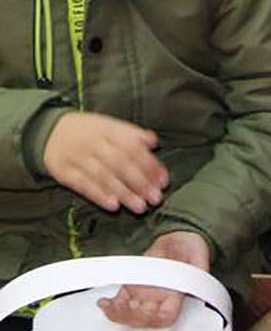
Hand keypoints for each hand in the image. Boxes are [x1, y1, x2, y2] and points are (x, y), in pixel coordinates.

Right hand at [42, 111, 168, 213]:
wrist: (47, 130)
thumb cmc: (88, 131)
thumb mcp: (109, 124)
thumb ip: (132, 134)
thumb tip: (154, 142)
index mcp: (108, 130)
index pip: (132, 147)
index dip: (149, 165)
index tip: (163, 180)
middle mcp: (93, 143)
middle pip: (119, 163)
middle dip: (140, 182)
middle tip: (156, 197)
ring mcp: (77, 158)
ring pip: (103, 177)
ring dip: (124, 193)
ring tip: (140, 206)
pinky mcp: (64, 172)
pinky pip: (82, 185)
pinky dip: (98, 195)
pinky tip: (113, 205)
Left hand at [98, 229, 208, 328]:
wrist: (179, 240)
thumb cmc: (191, 249)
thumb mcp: (198, 256)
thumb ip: (198, 268)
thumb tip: (197, 276)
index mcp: (175, 296)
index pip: (166, 316)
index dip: (155, 317)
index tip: (148, 306)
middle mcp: (158, 300)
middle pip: (144, 319)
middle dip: (133, 315)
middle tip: (129, 303)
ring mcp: (143, 295)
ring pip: (129, 315)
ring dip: (118, 313)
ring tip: (110, 304)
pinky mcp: (131, 288)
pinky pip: (118, 304)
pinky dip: (109, 307)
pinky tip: (103, 302)